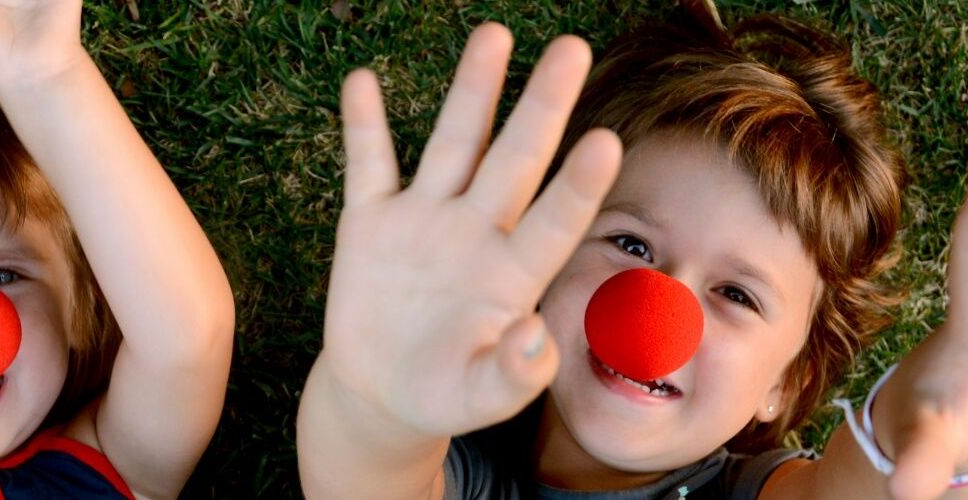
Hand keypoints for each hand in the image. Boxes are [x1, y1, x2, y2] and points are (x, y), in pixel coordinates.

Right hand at [319, 24, 621, 437]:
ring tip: (494, 35)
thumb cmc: (446, 393)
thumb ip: (512, 375)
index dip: (578, 185)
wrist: (383, 392)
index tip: (606, 141)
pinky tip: (362, 80)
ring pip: (453, 143)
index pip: (555, 221)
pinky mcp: (371, 222)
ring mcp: (425, 220)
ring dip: (472, 91)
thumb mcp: (480, 399)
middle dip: (541, 106)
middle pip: (514, 160)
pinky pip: (368, 165)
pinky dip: (363, 125)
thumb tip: (534, 336)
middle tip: (571, 49)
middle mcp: (477, 232)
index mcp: (514, 274)